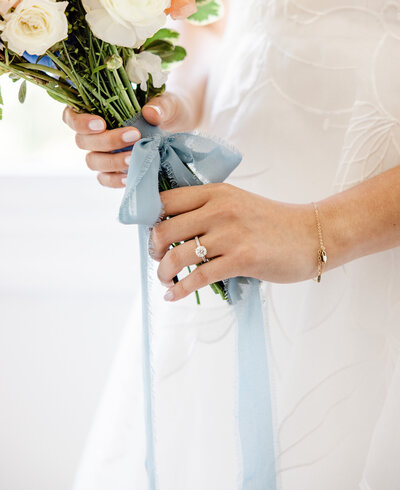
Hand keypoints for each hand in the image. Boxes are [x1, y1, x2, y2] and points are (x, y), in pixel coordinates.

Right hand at [62, 91, 194, 187]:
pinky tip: (130, 176)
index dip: (80, 122)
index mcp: (95, 109)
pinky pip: (105, 179)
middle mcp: (94, 133)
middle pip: (83, 141)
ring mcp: (102, 153)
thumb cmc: (166, 109)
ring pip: (93, 161)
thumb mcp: (168, 103)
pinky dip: (115, 180)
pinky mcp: (114, 170)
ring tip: (134, 158)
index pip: (71, 116)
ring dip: (112, 162)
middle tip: (134, 135)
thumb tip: (150, 113)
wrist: (179, 127)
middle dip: (107, 141)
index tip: (101, 123)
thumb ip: (160, 106)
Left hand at [151, 184, 318, 301]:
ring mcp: (230, 235)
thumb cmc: (272, 222)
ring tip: (167, 281)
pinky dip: (180, 291)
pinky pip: (198, 278)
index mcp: (216, 192)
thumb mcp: (237, 202)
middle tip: (159, 259)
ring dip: (163, 273)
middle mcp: (219, 210)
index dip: (149, 219)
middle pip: (163, 229)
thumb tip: (172, 228)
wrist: (311, 234)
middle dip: (153, 250)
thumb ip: (208, 209)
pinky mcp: (241, 259)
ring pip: (176, 256)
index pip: (165, 200)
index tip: (151, 234)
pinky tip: (174, 297)